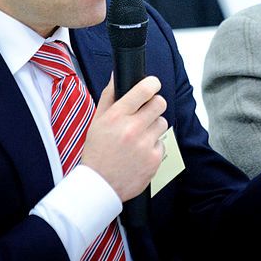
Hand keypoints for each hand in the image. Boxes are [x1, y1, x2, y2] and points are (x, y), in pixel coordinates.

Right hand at [82, 75, 167, 200]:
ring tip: (139, 136)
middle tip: (146, 112)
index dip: (152, 84)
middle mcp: (132, 129)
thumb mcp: (97, 121)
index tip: (153, 84)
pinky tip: (140, 152)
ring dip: (154, 127)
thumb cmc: (97, 152)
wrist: (100, 185)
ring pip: (162, 123)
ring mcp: (145, 145)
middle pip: (159, 103)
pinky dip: (153, 146)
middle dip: (154, 105)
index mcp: (116, 116)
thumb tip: (116, 75)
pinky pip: (162, 143)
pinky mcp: (155, 159)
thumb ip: (109, 96)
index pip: (143, 90)